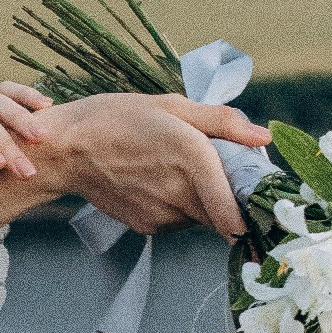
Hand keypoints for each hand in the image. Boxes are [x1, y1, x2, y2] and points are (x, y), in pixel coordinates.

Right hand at [2, 93, 272, 240]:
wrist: (68, 150)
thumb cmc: (118, 119)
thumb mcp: (173, 106)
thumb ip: (223, 122)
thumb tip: (263, 138)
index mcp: (193, 158)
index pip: (238, 212)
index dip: (256, 213)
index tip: (263, 204)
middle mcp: (181, 194)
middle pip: (228, 214)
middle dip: (234, 198)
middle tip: (224, 172)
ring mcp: (164, 216)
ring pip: (205, 217)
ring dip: (206, 201)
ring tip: (180, 170)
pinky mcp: (149, 227)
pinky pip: (181, 222)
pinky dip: (182, 207)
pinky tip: (160, 182)